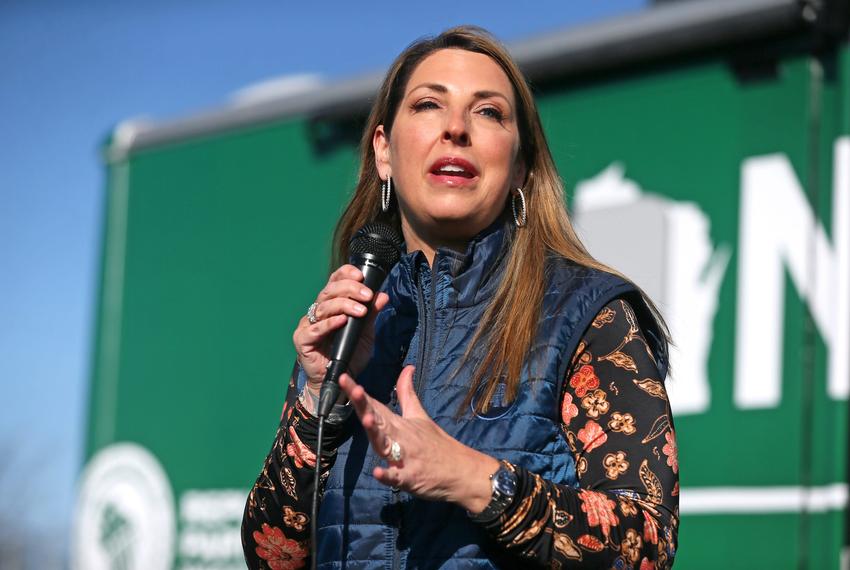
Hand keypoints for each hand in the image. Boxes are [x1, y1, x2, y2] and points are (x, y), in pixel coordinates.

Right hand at [292, 264, 390, 394]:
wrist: (340, 380)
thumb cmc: (350, 355)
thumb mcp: (366, 333)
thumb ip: (372, 314)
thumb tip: (382, 296)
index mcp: (332, 305)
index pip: (334, 281)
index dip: (345, 274)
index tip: (362, 275)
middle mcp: (318, 311)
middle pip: (329, 291)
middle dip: (350, 289)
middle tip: (367, 296)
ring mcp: (308, 324)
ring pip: (324, 307)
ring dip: (344, 305)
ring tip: (361, 311)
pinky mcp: (302, 339)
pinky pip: (316, 328)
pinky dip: (330, 323)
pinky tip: (342, 321)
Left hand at [339, 366, 499, 512]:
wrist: (461, 471)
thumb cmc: (437, 444)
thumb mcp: (420, 416)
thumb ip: (407, 393)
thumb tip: (407, 368)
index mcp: (398, 423)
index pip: (375, 404)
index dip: (358, 393)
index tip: (343, 378)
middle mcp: (400, 437)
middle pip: (378, 419)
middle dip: (365, 406)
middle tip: (355, 390)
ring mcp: (405, 457)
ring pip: (386, 445)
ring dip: (377, 433)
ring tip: (367, 419)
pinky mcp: (411, 478)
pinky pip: (397, 476)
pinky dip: (388, 475)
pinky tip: (378, 472)